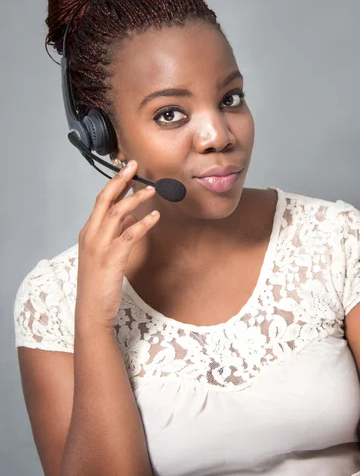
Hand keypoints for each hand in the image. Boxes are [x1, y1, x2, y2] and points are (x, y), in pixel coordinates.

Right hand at [75, 160, 159, 325]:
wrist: (91, 310)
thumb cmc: (99, 283)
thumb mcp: (105, 253)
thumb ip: (115, 234)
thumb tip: (131, 217)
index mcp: (88, 232)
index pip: (101, 201)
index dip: (114, 183)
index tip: (127, 170)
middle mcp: (91, 235)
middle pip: (105, 200)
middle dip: (120, 180)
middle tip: (134, 165)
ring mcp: (99, 246)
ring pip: (117, 213)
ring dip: (135, 199)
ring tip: (152, 190)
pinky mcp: (111, 258)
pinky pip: (129, 235)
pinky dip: (143, 223)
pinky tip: (155, 217)